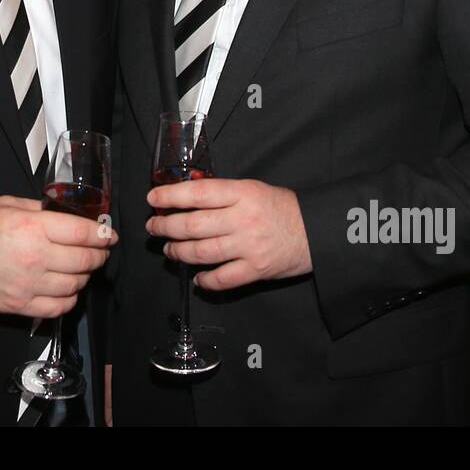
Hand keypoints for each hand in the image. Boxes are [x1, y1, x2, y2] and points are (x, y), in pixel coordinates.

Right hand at [0, 195, 116, 317]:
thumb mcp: (9, 204)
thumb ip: (40, 209)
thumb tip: (64, 214)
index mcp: (34, 227)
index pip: (83, 233)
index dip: (103, 234)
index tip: (109, 235)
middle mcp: (37, 257)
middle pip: (85, 260)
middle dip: (100, 255)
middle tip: (101, 251)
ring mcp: (30, 284)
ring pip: (76, 285)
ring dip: (85, 277)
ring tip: (82, 269)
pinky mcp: (22, 305)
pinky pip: (59, 307)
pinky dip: (70, 299)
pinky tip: (67, 289)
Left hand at [146, 177, 310, 291]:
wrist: (317, 231)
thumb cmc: (282, 207)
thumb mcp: (253, 189)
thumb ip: (223, 194)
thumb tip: (186, 196)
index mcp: (242, 193)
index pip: (197, 193)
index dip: (170, 196)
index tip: (152, 199)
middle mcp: (242, 219)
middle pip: (192, 224)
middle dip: (166, 227)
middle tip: (154, 227)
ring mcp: (248, 246)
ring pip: (201, 252)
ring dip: (178, 252)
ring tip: (169, 249)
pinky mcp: (256, 270)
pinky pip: (221, 279)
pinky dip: (204, 280)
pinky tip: (197, 277)